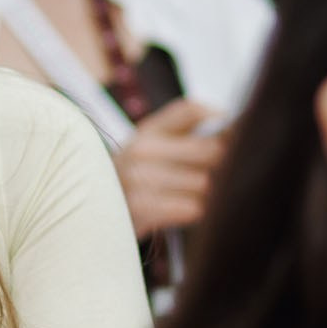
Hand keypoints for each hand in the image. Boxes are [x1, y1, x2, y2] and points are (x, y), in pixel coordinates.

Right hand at [115, 98, 226, 236]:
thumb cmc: (135, 182)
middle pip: (210, 150)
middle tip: (223, 177)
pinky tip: (184, 213)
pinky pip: (192, 208)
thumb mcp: (151, 148)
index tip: (235, 138)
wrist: (92, 218)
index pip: (192, 110)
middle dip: (222, 165)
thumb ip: (187, 129)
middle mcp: (141, 149)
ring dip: (208, 195)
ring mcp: (138, 178)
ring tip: (194, 199)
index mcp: (147, 130)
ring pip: (204, 183)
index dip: (221, 121)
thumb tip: (228, 119)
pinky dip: (195, 213)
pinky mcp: (141, 209)